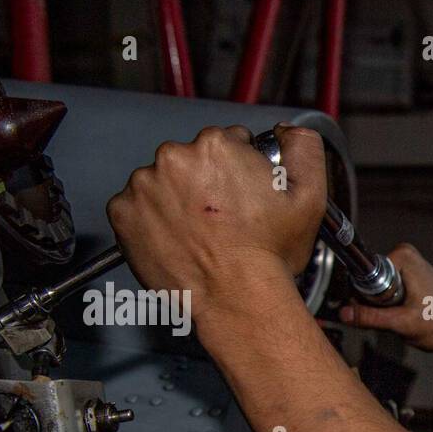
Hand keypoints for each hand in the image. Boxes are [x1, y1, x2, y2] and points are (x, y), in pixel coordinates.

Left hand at [106, 124, 325, 334]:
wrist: (236, 299)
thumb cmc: (268, 255)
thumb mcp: (309, 197)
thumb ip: (304, 148)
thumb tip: (286, 132)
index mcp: (216, 147)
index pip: (226, 142)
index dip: (239, 170)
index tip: (242, 196)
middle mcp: (174, 158)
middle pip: (191, 161)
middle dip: (205, 184)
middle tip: (224, 220)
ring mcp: (144, 186)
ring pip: (162, 183)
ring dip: (176, 202)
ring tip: (201, 234)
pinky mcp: (123, 213)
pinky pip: (135, 209)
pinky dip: (151, 222)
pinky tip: (178, 241)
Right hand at [335, 243, 432, 351]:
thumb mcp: (402, 323)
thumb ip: (370, 317)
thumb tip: (343, 313)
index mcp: (402, 256)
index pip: (363, 275)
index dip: (366, 298)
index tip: (384, 311)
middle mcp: (405, 254)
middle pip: (369, 281)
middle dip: (376, 304)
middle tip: (397, 316)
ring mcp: (408, 264)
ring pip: (377, 289)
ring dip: (384, 307)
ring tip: (405, 316)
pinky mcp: (410, 276)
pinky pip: (386, 291)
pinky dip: (392, 306)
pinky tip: (407, 313)